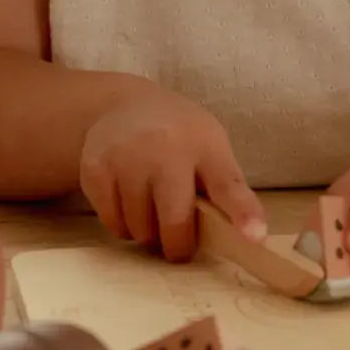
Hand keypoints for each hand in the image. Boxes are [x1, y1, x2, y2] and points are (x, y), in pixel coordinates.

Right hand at [79, 83, 266, 262]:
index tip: (254, 237)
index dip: (242, 213)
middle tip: (178, 240)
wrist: (124, 105)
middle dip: (178, 244)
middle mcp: (164, 148)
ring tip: (151, 208)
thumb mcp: (211, 148)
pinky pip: (113, 224)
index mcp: (205, 145)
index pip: (227, 184)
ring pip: (139, 230)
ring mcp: (126, 157)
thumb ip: (226, 189)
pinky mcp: (95, 169)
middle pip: (174, 222)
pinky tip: (128, 199)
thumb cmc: (179, 135)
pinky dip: (123, 225)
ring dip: (148, 233)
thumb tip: (250, 237)